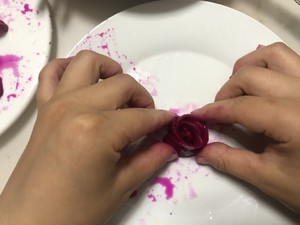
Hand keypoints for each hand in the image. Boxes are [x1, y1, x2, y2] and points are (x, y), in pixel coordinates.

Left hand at [0, 51, 176, 224]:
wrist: (30, 221)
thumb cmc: (75, 211)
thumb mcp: (120, 187)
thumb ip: (150, 160)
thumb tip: (169, 146)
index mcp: (98, 130)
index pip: (141, 117)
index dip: (160, 120)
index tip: (169, 123)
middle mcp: (76, 108)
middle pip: (122, 84)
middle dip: (142, 98)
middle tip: (147, 117)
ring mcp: (56, 104)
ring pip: (87, 62)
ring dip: (109, 70)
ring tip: (119, 91)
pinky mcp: (43, 108)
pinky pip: (51, 73)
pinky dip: (68, 68)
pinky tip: (83, 81)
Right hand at [192, 42, 299, 212]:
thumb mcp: (269, 178)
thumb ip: (231, 161)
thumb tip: (202, 151)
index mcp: (293, 119)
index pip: (242, 106)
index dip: (214, 111)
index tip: (197, 116)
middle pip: (251, 76)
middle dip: (227, 91)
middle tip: (220, 112)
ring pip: (274, 55)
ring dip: (248, 68)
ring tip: (238, 88)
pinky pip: (291, 58)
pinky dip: (268, 62)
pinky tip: (261, 78)